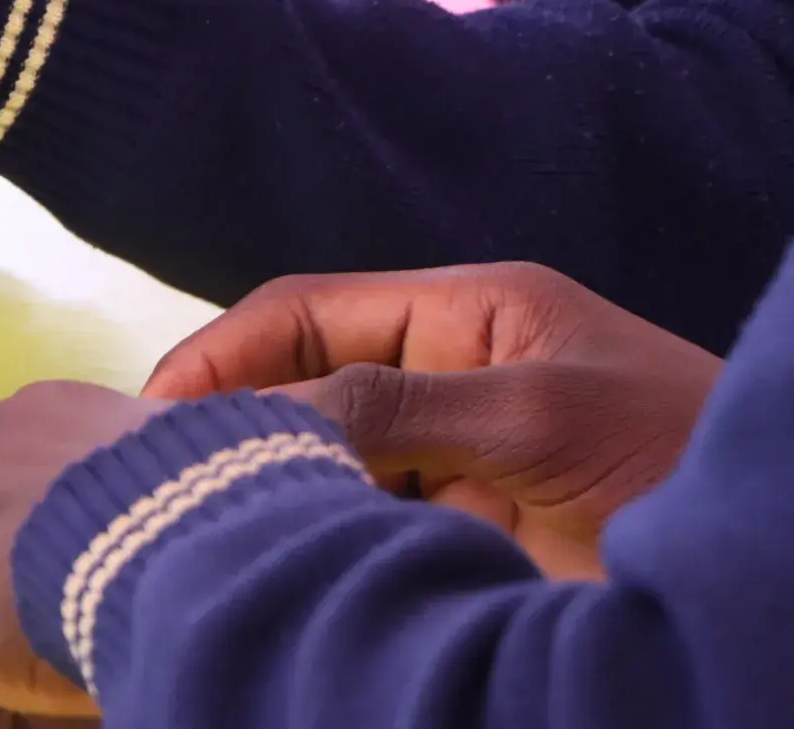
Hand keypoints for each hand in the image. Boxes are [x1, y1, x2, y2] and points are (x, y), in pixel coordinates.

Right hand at [143, 262, 722, 577]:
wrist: (772, 574)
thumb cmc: (682, 454)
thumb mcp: (538, 412)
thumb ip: (394, 405)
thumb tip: (258, 417)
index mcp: (464, 314)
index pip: (305, 311)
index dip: (222, 353)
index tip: (153, 414)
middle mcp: (448, 379)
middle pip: (302, 385)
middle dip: (233, 421)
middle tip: (165, 478)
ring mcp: (456, 462)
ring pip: (326, 462)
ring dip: (276, 487)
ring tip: (210, 523)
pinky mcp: (466, 538)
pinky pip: (364, 528)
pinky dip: (319, 541)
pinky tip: (284, 560)